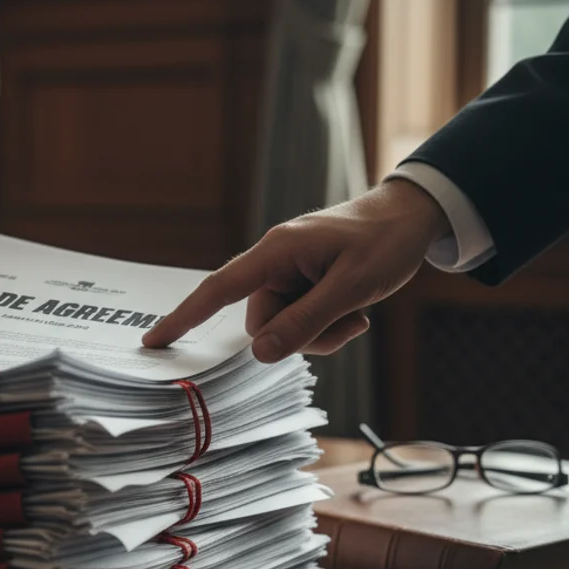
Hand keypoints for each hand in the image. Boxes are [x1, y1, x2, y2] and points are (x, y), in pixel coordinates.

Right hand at [143, 179, 452, 362]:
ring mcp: (289, 272)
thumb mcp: (350, 288)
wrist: (413, 215)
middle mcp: (275, 261)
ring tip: (356, 313)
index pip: (218, 289)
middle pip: (262, 321)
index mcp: (276, 252)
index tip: (154, 341)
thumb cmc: (384, 242)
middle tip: (348, 323)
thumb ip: (304, 322)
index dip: (185, 317)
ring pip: (283, 325)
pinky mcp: (303, 281)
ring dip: (319, 331)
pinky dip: (326, 323)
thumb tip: (259, 353)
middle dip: (300, 335)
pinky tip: (355, 310)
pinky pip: (300, 318)